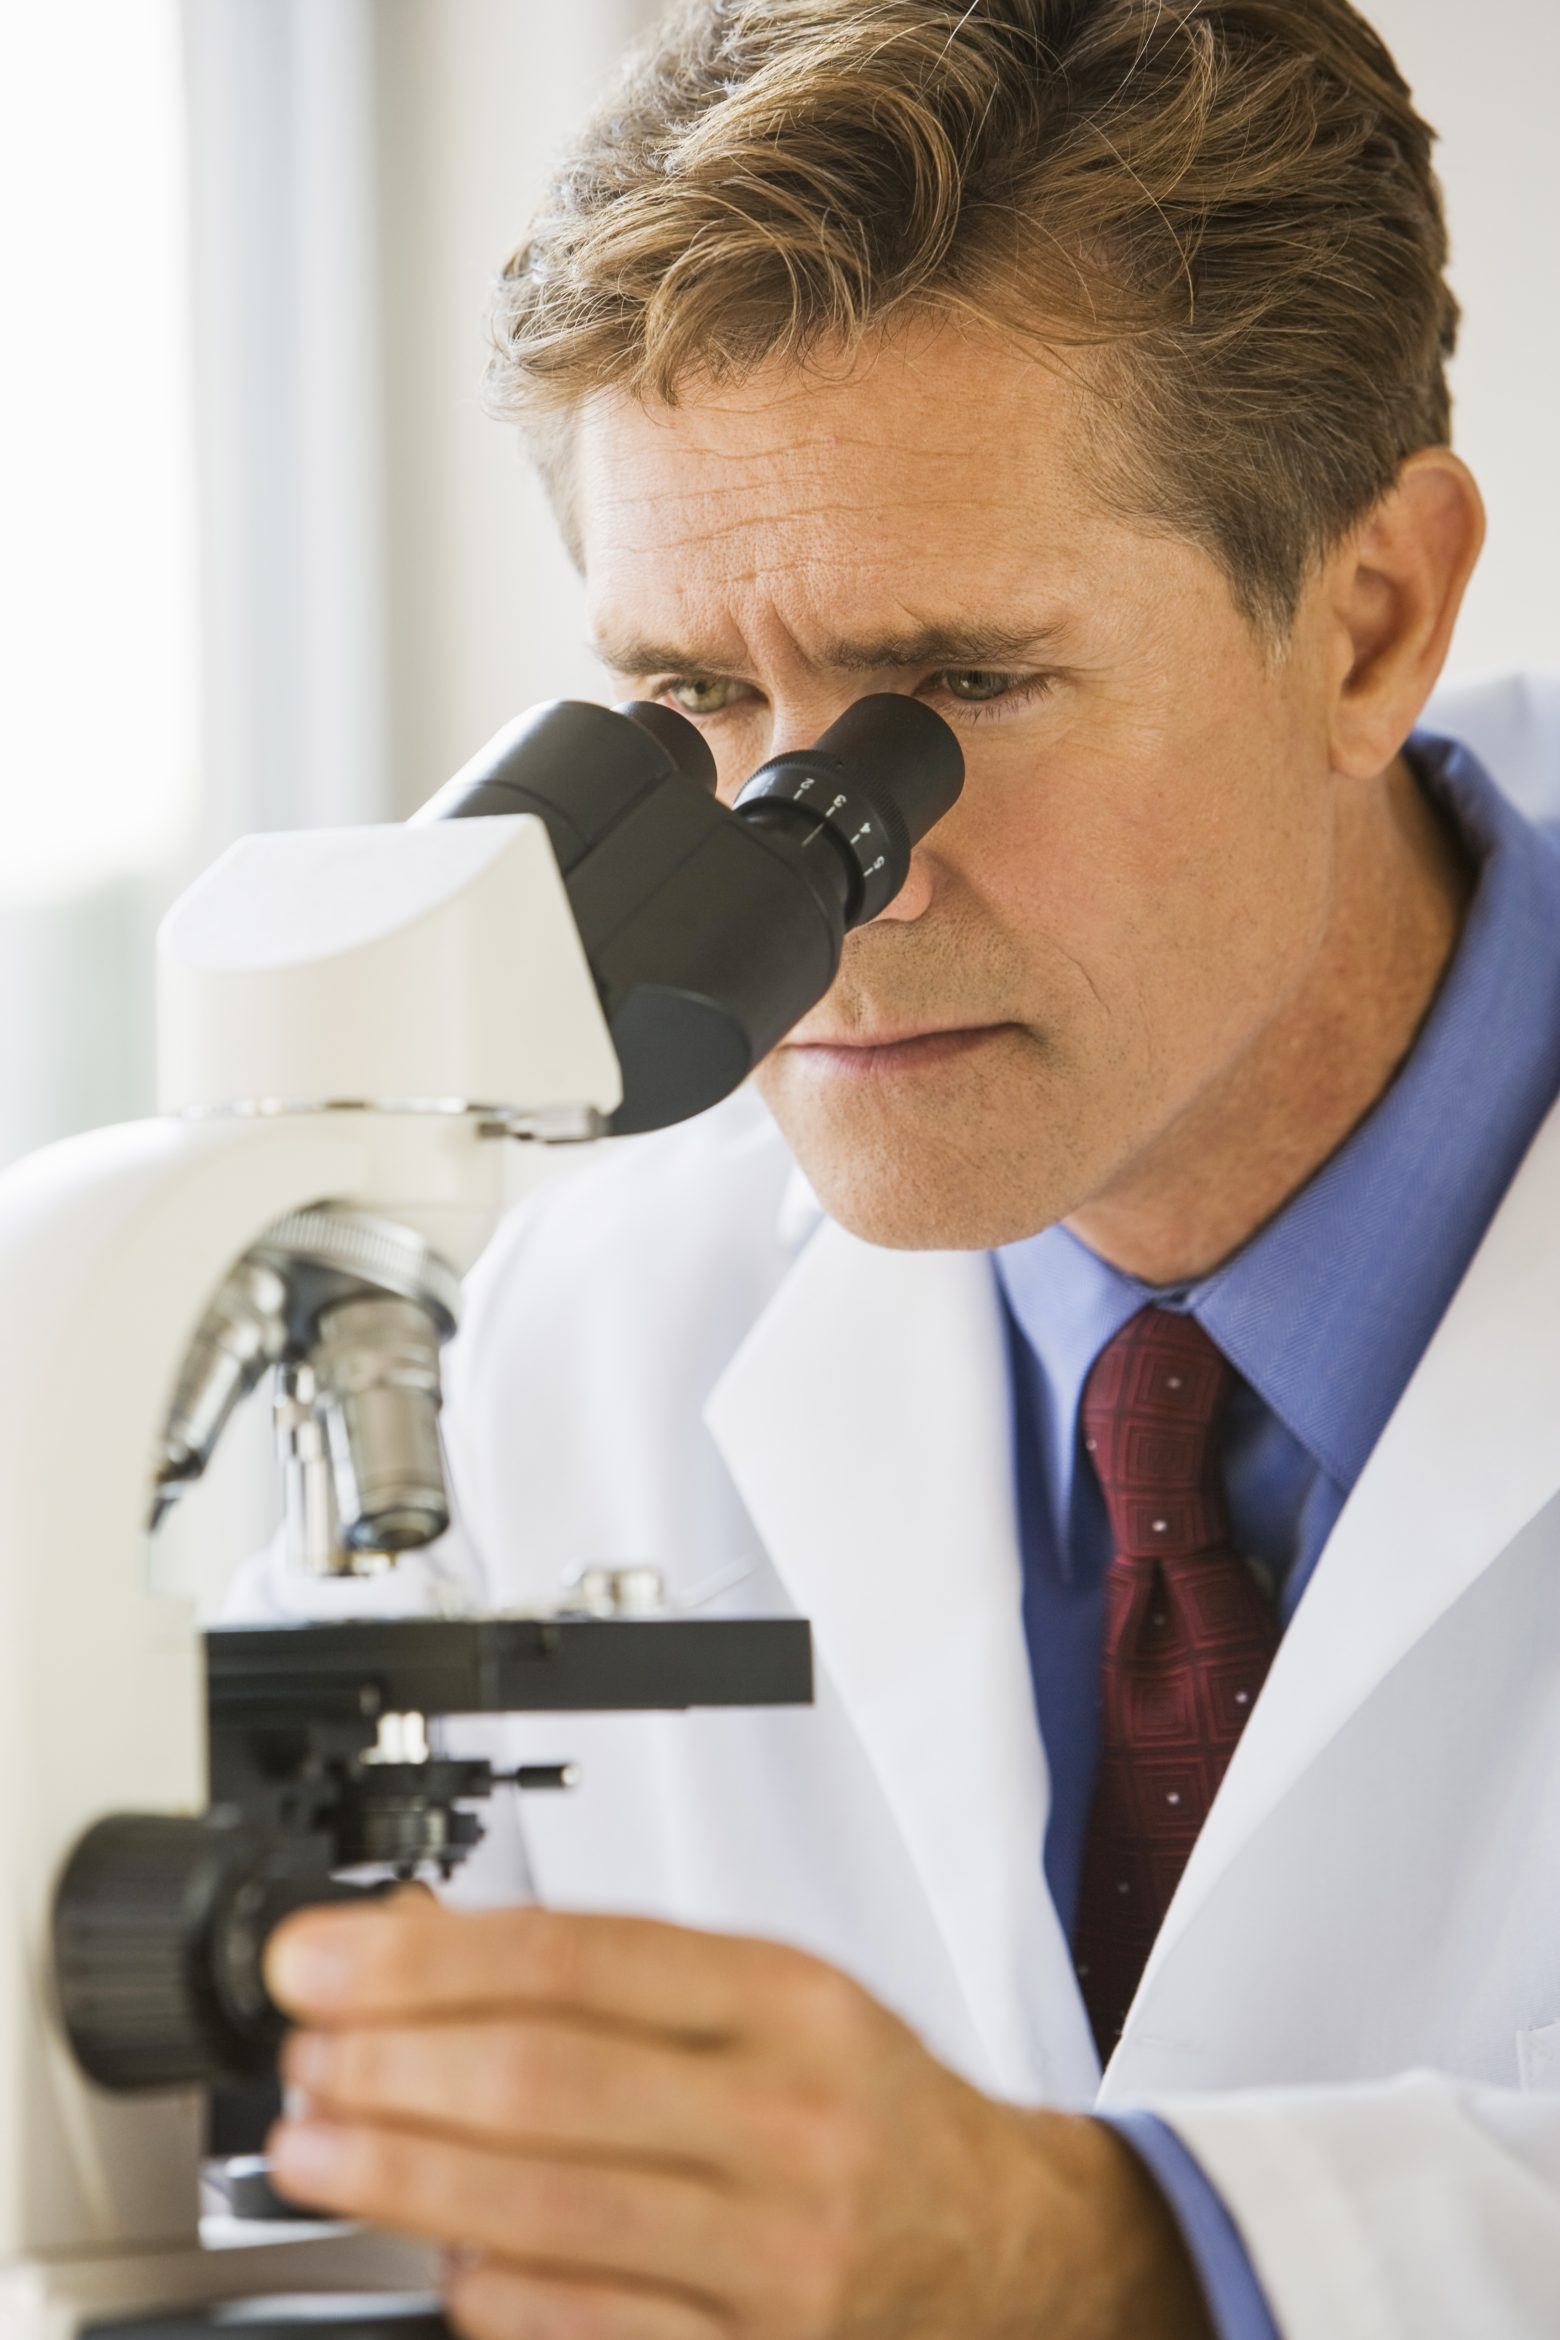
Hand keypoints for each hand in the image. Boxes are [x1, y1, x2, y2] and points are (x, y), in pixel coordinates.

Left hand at [265, 1902, 1209, 2339]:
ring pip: (553, 2215)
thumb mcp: (776, 2000)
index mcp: (792, 2002)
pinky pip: (596, 2333)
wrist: (1018, 2253)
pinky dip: (497, 2295)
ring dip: (408, 2180)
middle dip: (394, 2067)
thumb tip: (425, 1942)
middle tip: (301, 2056)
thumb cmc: (871, 2111)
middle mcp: (790, 2121)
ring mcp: (779, 2258)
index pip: (579, 1959)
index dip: (427, 1958)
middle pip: (549, 2084)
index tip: (323, 1959)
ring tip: (316, 2147)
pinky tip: (439, 2260)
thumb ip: (618, 1975)